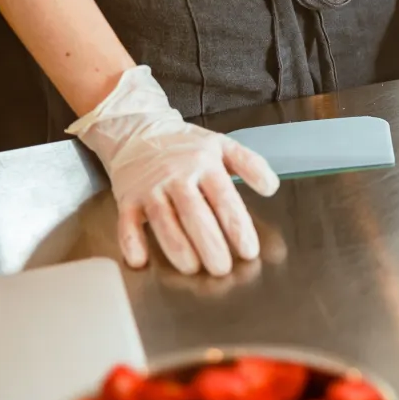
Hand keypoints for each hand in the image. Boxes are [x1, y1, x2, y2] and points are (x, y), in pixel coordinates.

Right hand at [67, 68, 279, 276]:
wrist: (137, 130)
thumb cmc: (185, 145)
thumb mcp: (222, 146)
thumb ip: (251, 165)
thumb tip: (271, 188)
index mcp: (205, 165)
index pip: (224, 199)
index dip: (237, 227)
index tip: (249, 251)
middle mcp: (177, 177)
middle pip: (194, 214)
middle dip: (209, 244)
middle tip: (222, 269)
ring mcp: (150, 189)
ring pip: (163, 220)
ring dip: (176, 247)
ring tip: (192, 268)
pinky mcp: (127, 198)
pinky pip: (126, 222)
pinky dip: (131, 242)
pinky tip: (140, 261)